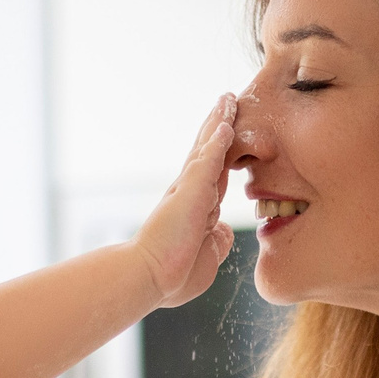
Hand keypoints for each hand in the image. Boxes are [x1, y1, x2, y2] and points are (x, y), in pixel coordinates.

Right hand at [129, 97, 236, 308]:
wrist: (150, 278)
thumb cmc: (173, 276)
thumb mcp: (207, 255)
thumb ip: (216, 240)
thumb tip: (223, 231)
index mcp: (196, 208)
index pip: (214, 172)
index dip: (222, 152)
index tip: (229, 134)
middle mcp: (191, 193)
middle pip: (208, 150)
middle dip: (218, 126)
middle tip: (228, 101)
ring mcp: (189, 189)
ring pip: (208, 147)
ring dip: (219, 122)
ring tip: (228, 99)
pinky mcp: (190, 190)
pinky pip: (208, 159)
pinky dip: (218, 140)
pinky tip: (227, 121)